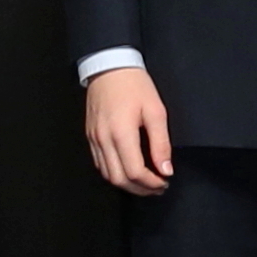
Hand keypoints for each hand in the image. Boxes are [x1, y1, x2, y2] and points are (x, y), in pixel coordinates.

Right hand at [85, 66, 172, 196]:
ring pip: (108, 175)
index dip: (151, 183)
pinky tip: (129, 171)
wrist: (109, 66)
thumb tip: (166, 169)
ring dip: (128, 184)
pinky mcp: (90, 136)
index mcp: (121, 133)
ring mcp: (94, 139)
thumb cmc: (134, 85)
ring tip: (146, 183)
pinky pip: (100, 164)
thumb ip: (161, 143)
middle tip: (158, 187)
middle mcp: (104, 139)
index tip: (164, 182)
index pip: (135, 172)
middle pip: (120, 179)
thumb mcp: (156, 111)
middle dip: (141, 189)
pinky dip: (115, 173)